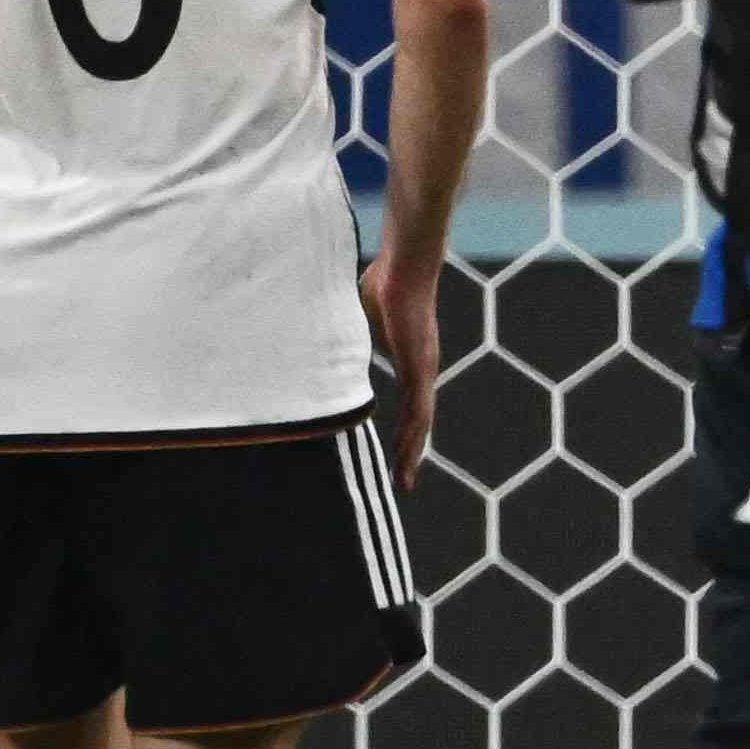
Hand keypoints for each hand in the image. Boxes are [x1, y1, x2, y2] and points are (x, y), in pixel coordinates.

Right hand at [364, 242, 446, 481]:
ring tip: (402, 480)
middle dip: (407, 453)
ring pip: (419, 423)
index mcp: (410, 360)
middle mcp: (421, 369)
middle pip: (416, 422)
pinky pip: (418, 409)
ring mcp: (423, 369)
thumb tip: (326, 340)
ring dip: (410, 453)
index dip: (401, 432)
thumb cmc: (384, 282)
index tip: (393, 454)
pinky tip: (405, 455)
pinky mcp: (420, 367)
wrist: (404, 266)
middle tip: (401, 482)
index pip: (408, 405)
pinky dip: (412, 435)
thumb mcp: (362, 320)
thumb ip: (352, 336)